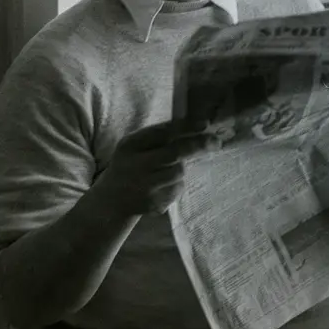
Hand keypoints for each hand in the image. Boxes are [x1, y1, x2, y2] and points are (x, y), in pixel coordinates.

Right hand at [104, 122, 219, 216]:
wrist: (113, 199)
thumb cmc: (131, 163)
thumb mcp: (136, 145)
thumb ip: (159, 136)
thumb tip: (198, 125)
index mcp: (131, 145)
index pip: (162, 132)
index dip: (186, 127)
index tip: (205, 124)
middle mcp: (135, 165)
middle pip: (175, 153)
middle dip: (199, 145)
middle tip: (216, 142)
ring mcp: (144, 187)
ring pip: (178, 172)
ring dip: (180, 169)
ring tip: (165, 171)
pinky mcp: (153, 203)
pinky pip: (176, 189)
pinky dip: (175, 185)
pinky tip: (160, 186)